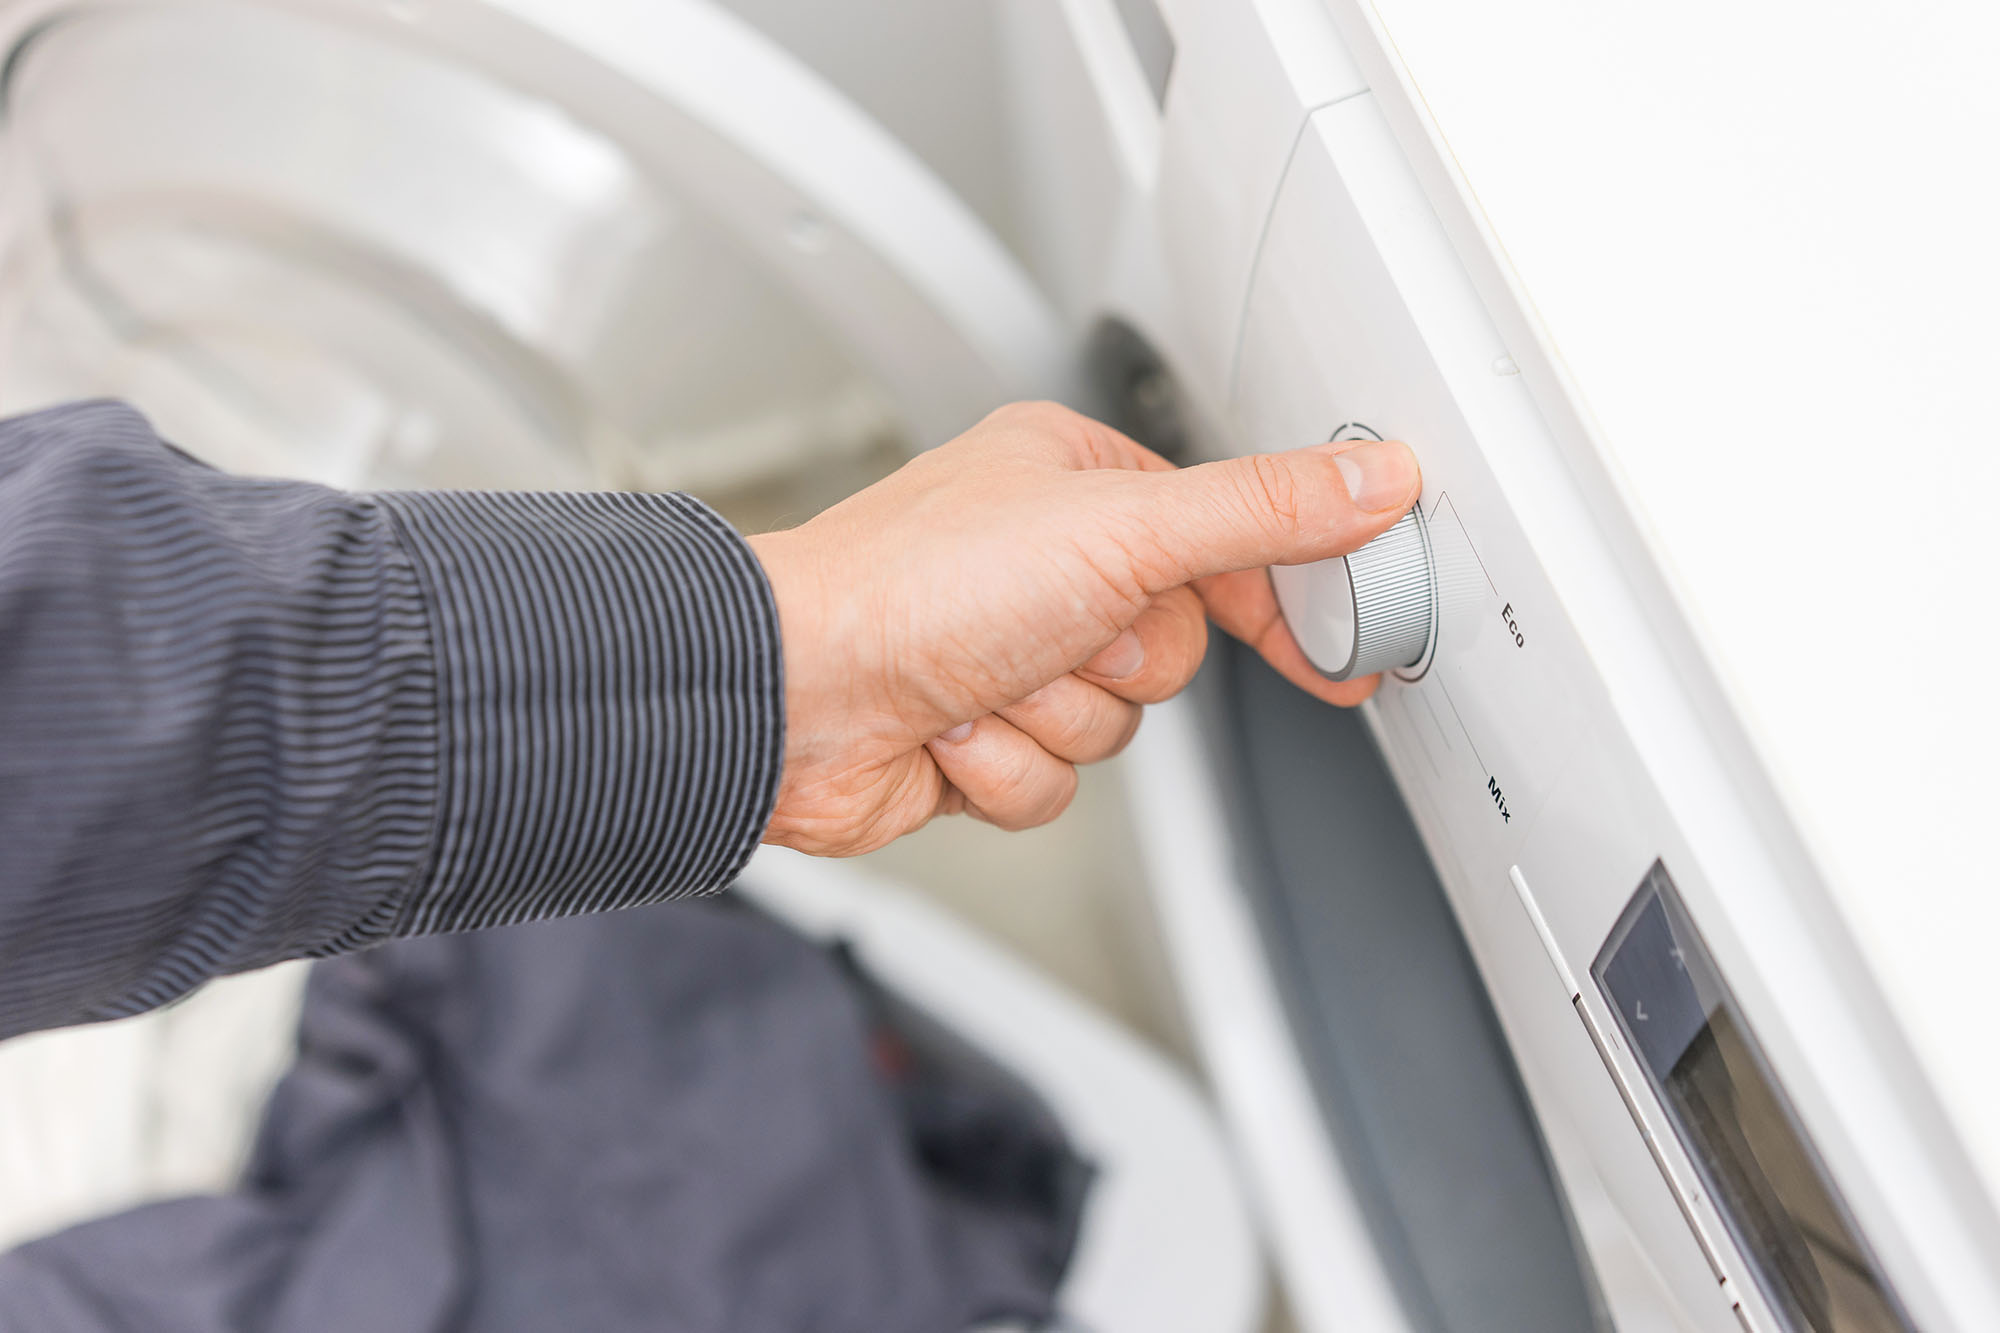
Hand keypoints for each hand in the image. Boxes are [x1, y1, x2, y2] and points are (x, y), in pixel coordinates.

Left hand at [748, 401, 1420, 854]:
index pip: (1223, 541)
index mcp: (1074, 481)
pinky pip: (1056, 783)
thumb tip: (1375, 482)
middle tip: (1071, 634)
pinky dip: (1011, 766)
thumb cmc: (914, 585)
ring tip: (990, 679)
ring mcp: (1007, 654)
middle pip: (1176, 650)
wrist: (794, 695)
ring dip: (1058, 716)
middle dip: (1122, 662)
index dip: (1282, 597)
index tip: (1344, 646)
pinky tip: (954, 729)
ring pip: (1117, 724)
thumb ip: (1262, 513)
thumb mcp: (1123, 527)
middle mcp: (1041, 564)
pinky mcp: (981, 737)